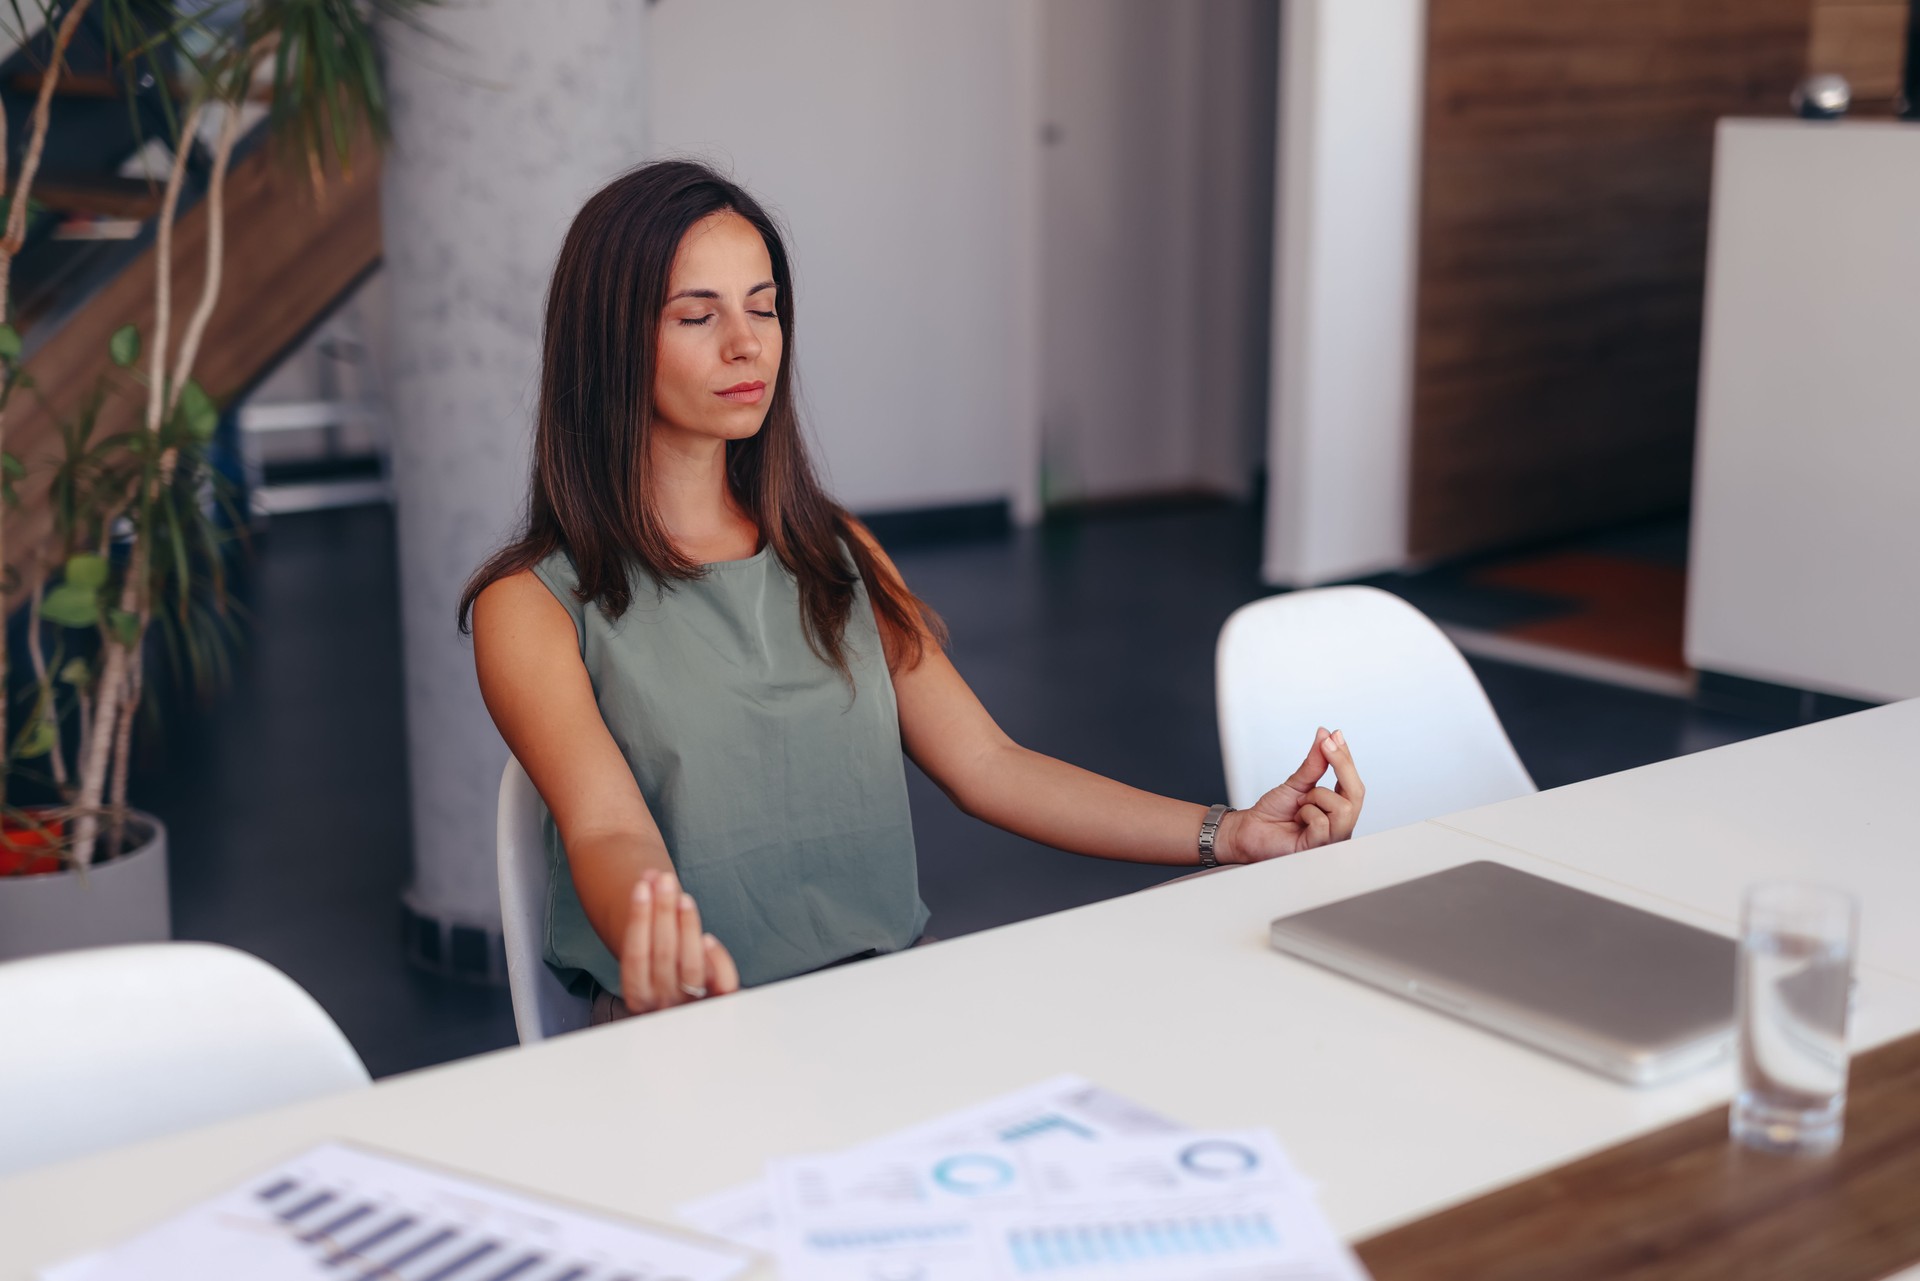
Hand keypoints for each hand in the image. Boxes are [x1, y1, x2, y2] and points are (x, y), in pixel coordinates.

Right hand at [618, 867, 740, 1013]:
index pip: (634, 954)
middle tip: (665, 880)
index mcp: (637, 995)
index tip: (642, 886)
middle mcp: (662, 1003)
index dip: (638, 917)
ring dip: (687, 927)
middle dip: (663, 912)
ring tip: (684, 898)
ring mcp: (691, 1004)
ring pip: (690, 965)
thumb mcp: (650, 950)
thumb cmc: (664, 968)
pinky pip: (722, 982)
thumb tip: (650, 876)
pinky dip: (716, 959)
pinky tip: (708, 936)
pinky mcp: (718, 1001)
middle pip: (662, 954)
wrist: (685, 1005)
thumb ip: (649, 914)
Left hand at [1220, 727, 1363, 862]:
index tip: (1335, 735)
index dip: (1346, 757)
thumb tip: (1326, 736)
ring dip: (1317, 796)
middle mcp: (1340, 824)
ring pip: (1343, 808)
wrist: (1249, 829)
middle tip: (1326, 746)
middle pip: (1357, 793)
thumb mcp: (1297, 782)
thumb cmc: (1273, 811)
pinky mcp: (1318, 847)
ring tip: (1301, 801)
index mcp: (1338, 809)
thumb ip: (1315, 763)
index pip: (1353, 782)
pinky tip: (1297, 817)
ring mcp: (1332, 838)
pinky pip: (1323, 823)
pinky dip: (1306, 813)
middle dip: (1342, 764)